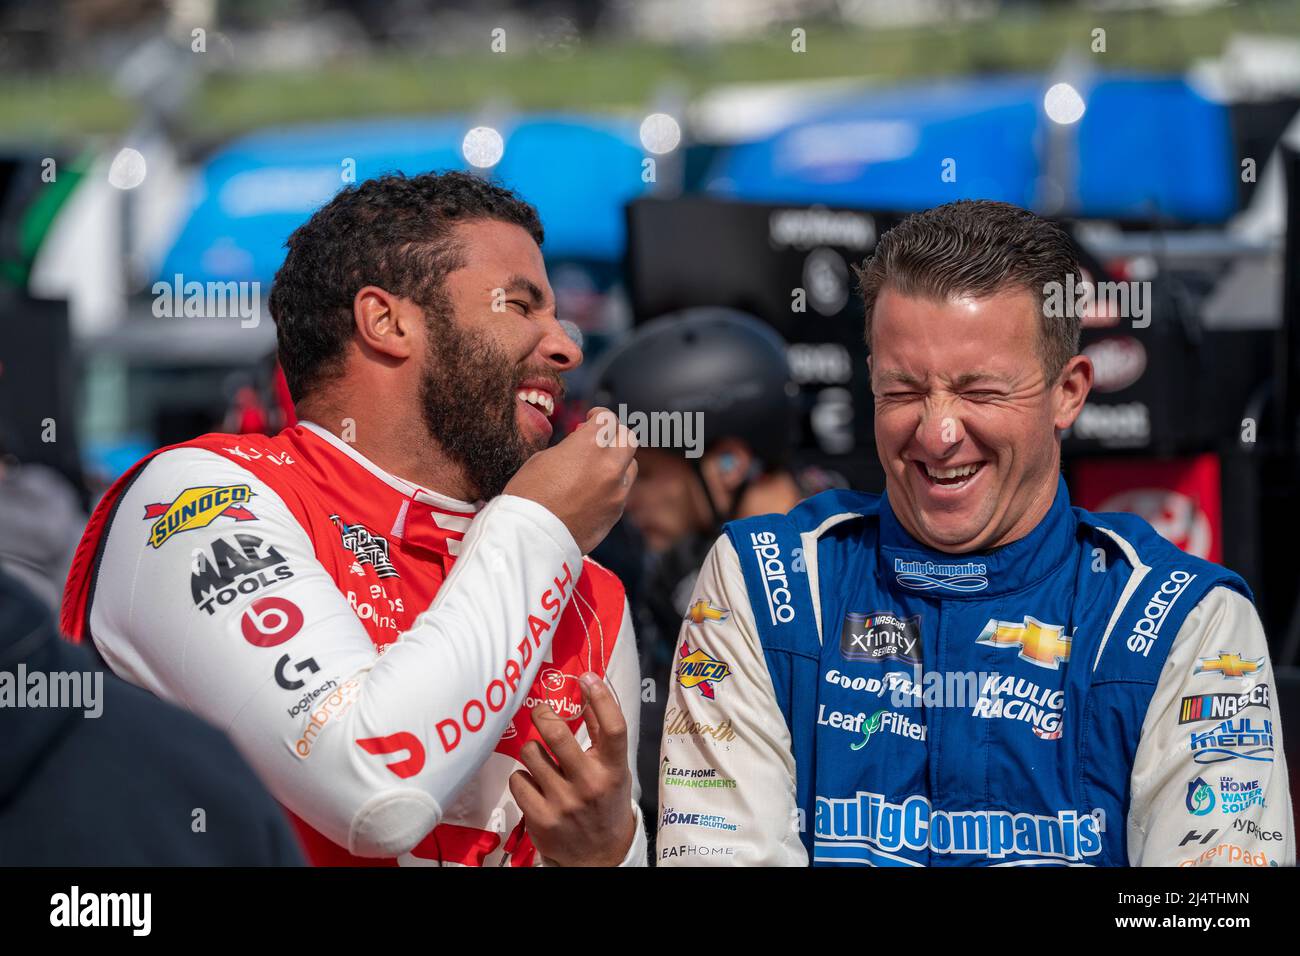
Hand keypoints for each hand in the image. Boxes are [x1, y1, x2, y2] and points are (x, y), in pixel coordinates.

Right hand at [504, 407, 637, 552]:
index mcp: (590, 446)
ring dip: (617, 461)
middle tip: (598, 439)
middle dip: (614, 435)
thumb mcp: (543, 459)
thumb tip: (581, 445)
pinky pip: (621, 492)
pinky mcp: (616, 513)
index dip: (598, 416)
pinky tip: (593, 492)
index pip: (607, 419)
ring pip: (630, 466)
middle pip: (627, 438)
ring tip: (596, 468)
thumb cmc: (528, 496)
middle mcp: (609, 466)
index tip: (591, 419)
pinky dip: (612, 487)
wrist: (531, 538)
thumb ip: (571, 448)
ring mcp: (616, 492)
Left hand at [508, 672, 637, 866]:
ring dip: (532, 750)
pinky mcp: (540, 819)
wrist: (599, 857)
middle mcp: (590, 785)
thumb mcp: (614, 770)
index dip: (600, 697)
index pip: (613, 727)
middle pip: (557, 735)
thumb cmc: (605, 803)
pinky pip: (518, 779)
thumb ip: (602, 733)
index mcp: (613, 770)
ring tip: (541, 759)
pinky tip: (535, 785)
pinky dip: (523, 778)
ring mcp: (563, 803)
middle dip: (543, 714)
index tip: (587, 677)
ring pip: (530, 753)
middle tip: (541, 711)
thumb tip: (590, 690)